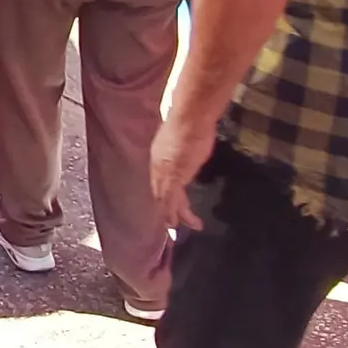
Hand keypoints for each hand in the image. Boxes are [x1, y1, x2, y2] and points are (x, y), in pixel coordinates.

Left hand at [150, 114, 217, 230]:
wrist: (191, 118)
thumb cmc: (191, 123)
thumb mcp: (184, 139)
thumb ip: (184, 151)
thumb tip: (188, 154)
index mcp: (158, 157)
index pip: (158, 181)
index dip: (162, 194)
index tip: (166, 204)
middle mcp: (156, 166)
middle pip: (158, 192)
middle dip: (163, 209)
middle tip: (167, 224)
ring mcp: (164, 172)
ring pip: (164, 200)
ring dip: (170, 216)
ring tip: (174, 229)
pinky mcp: (174, 177)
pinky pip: (173, 200)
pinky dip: (177, 213)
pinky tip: (182, 222)